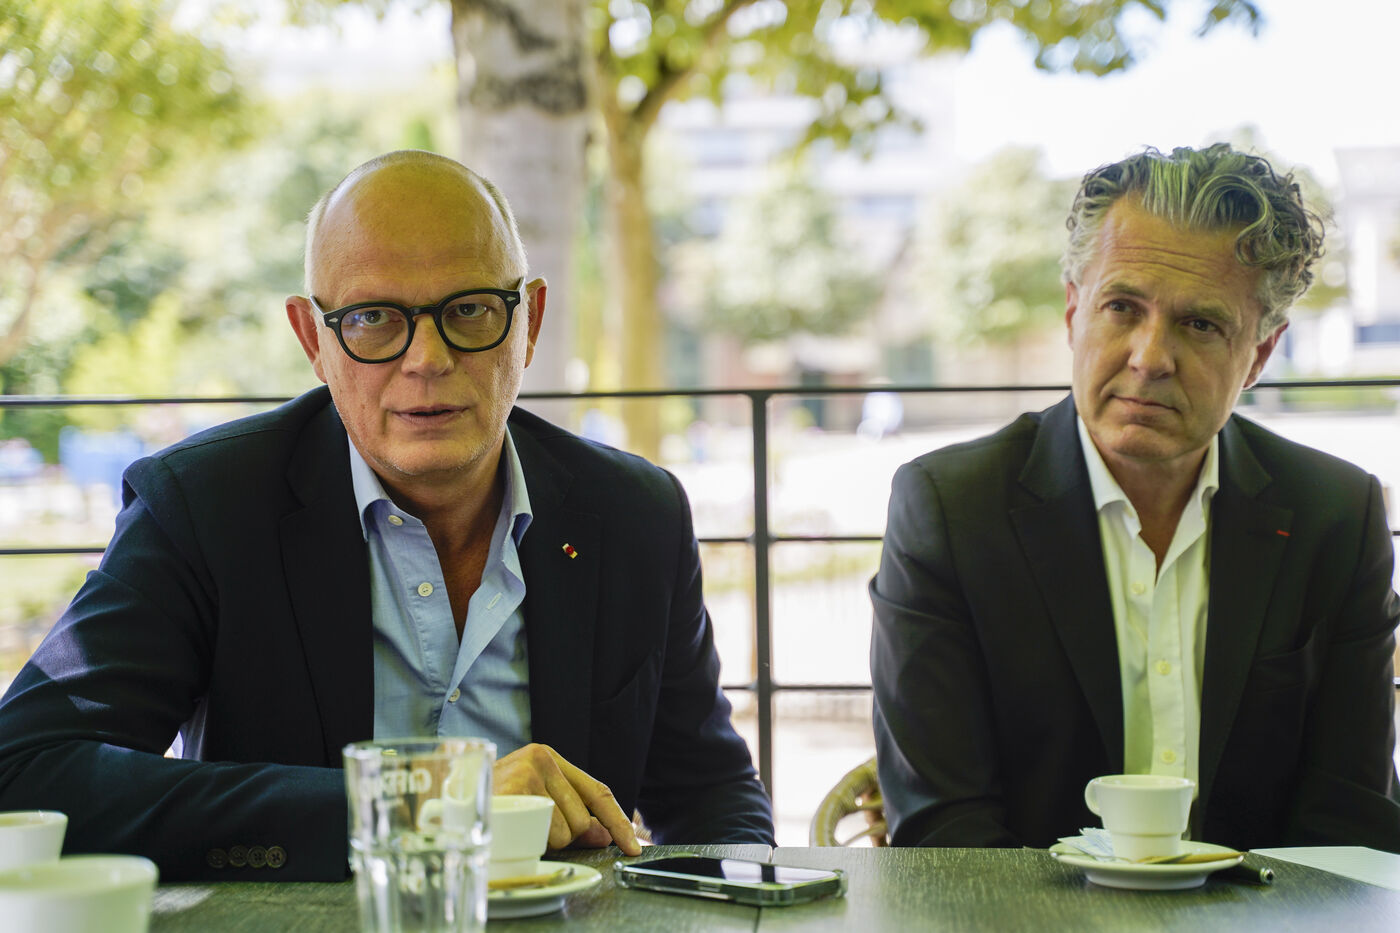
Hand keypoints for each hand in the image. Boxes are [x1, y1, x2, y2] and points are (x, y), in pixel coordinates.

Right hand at [494, 744, 641, 855]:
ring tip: (517, 826)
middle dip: (565, 836)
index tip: (636, 843)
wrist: (443, 806)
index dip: (618, 820)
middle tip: (532, 829)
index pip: (597, 790)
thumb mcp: (535, 807)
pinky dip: (533, 839)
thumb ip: (572, 817)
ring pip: (567, 828)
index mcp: (548, 758)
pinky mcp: (519, 784)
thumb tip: (605, 834)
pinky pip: (547, 830)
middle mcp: (542, 757)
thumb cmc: (489, 807)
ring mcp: (530, 769)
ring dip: (545, 839)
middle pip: (583, 817)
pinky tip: (514, 827)